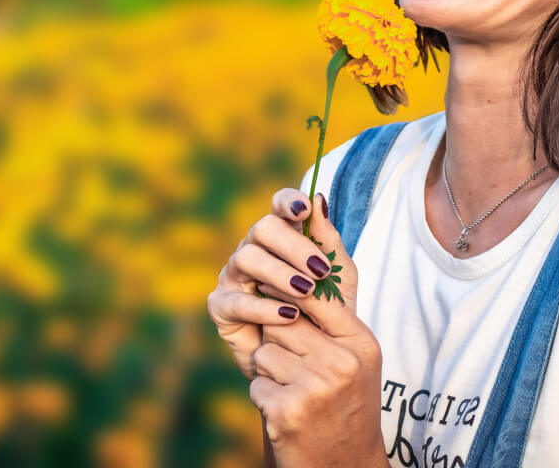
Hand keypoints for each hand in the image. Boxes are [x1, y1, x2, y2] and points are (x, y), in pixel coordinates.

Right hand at [208, 188, 354, 380]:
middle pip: (262, 228)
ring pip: (247, 258)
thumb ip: (329, 240)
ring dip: (280, 273)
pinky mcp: (221, 307)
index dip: (288, 202)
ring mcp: (234, 276)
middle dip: (293, 245)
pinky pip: (237, 301)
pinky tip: (289, 316)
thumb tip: (318, 199)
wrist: (312, 360)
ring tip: (306, 291)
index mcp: (282, 238)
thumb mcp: (338, 277)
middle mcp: (254, 250)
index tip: (304, 210)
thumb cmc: (325, 311)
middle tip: (320, 269)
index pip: (279, 208)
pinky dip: (265, 308)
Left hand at [248, 202, 384, 467]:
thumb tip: (314, 205)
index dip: (293, 289)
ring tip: (294, 389)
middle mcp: (343, 362)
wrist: (343, 466)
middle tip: (294, 358)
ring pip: (266, 349)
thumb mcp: (351, 346)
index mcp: (361, 342)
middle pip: (285, 318)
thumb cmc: (345, 397)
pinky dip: (264, 396)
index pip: (318, 292)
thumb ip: (332, 289)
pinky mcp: (288, 412)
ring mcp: (317, 388)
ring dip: (270, 368)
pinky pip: (256, 382)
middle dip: (279, 335)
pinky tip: (285, 412)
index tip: (283, 294)